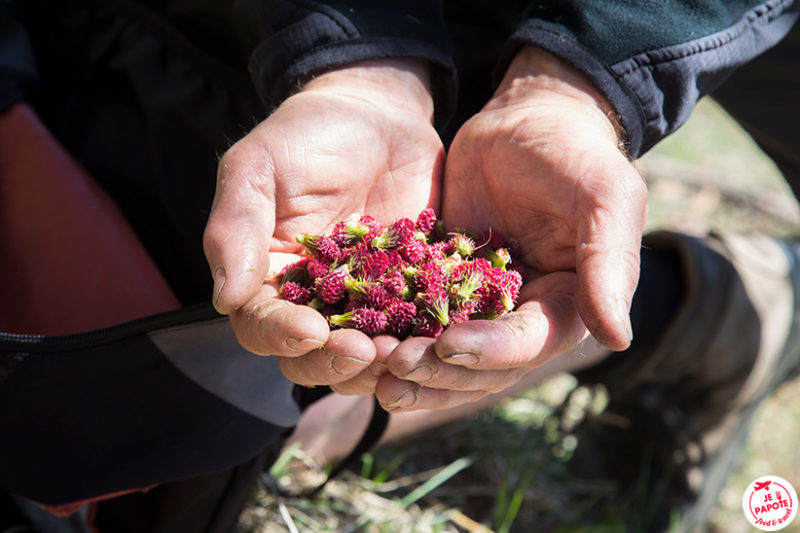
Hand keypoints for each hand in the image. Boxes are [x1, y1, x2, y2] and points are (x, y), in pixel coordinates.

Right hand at [203, 59, 444, 390]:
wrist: (378, 114)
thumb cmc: (307, 135)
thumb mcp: (259, 167)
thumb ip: (237, 227)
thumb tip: (224, 297)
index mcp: (267, 278)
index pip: (261, 325)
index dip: (282, 336)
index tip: (310, 331)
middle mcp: (312, 302)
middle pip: (312, 358)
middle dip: (336, 362)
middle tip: (367, 351)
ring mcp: (365, 303)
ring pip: (366, 357)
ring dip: (383, 365)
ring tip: (408, 352)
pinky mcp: (410, 295)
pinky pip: (417, 329)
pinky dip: (427, 340)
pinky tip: (443, 336)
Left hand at [376, 46, 646, 410]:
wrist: (525, 120)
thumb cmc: (574, 153)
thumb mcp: (603, 197)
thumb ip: (609, 263)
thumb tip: (618, 338)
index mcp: (564, 306)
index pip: (527, 344)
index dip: (489, 352)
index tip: (448, 346)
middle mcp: (520, 317)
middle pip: (479, 366)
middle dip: (438, 372)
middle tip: (393, 368)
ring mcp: (476, 304)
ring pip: (442, 353)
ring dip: (410, 367)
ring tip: (370, 365)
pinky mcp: (439, 283)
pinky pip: (413, 315)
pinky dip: (388, 329)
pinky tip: (356, 334)